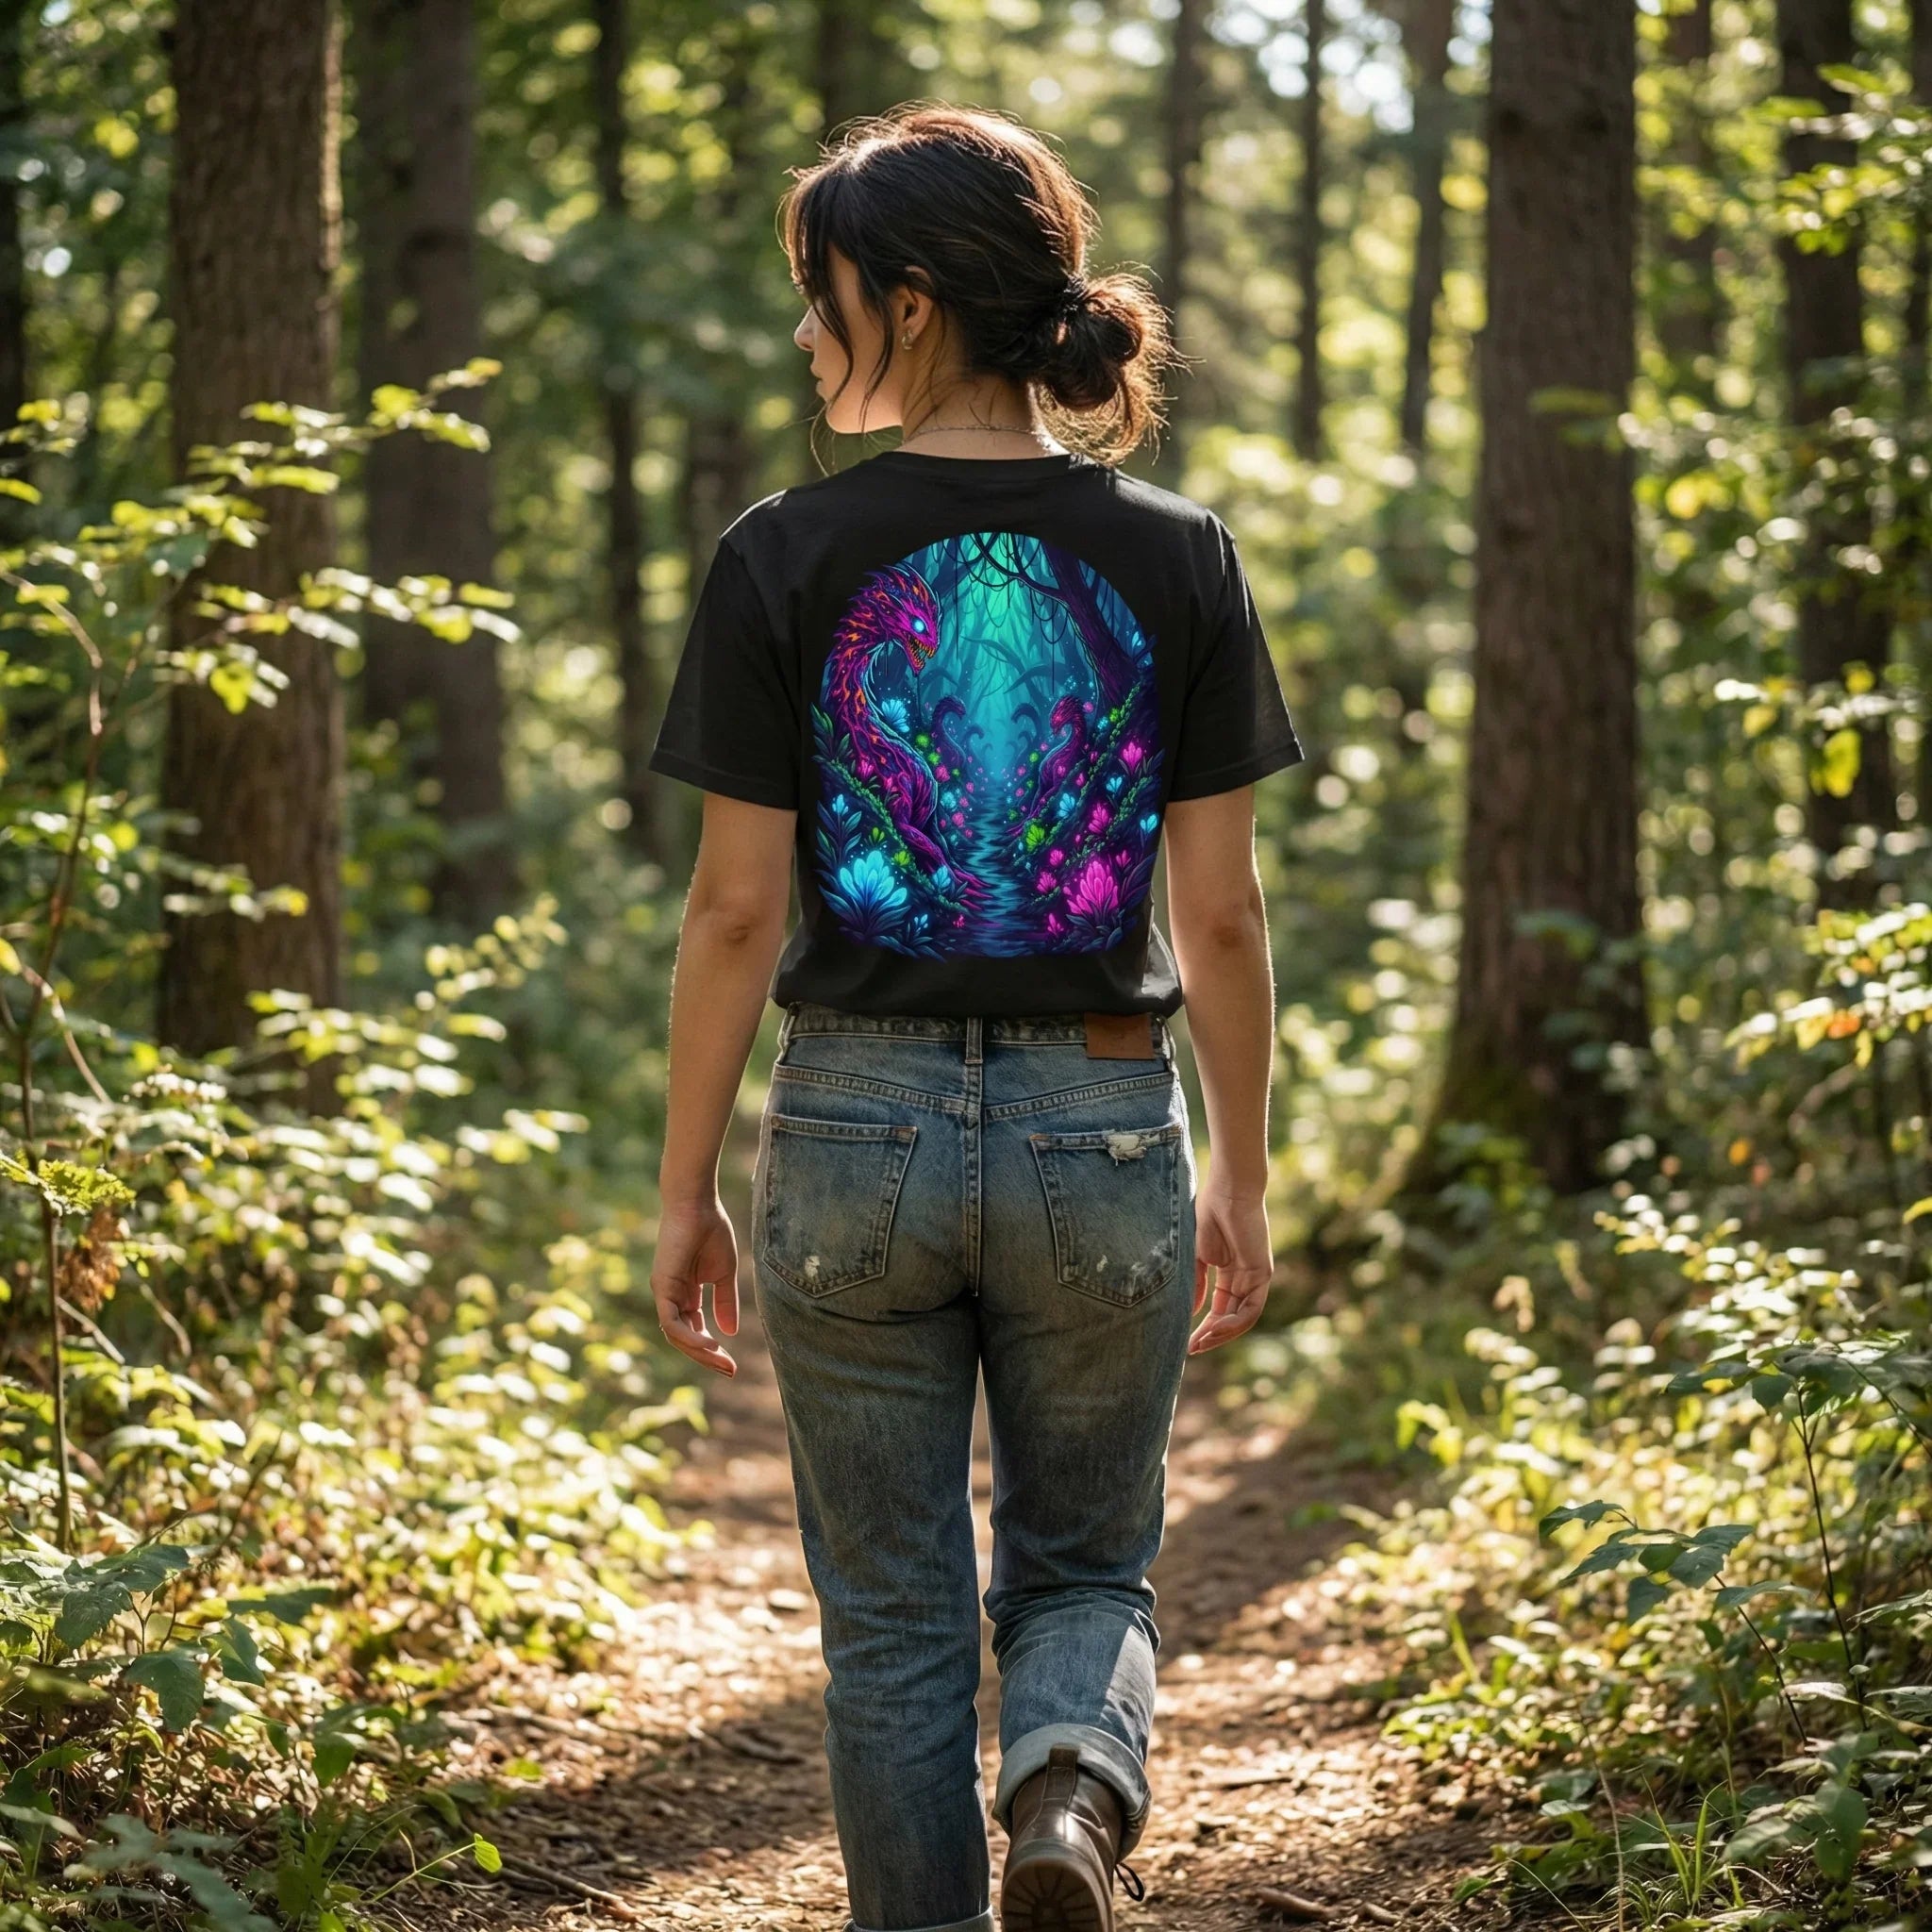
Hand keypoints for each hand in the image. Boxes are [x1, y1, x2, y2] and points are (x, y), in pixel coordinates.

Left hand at [651, 1193, 740, 1377]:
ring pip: (677, 1336)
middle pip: (685, 1339)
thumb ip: (725, 1302)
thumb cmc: (711, 1231)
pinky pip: (673, 1323)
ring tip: (724, 1362)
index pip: (696, 1330)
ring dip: (700, 1353)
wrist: (698, 1204)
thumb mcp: (724, 1274)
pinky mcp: (662, 1288)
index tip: (733, 1364)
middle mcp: (671, 1298)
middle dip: (707, 1358)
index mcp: (685, 1294)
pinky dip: (690, 1337)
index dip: (712, 1349)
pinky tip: (712, 1344)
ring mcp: (664, 1294)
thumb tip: (730, 1332)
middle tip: (731, 1371)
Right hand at [1187, 1186, 1272, 1354]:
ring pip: (1242, 1319)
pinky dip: (1235, 1323)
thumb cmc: (1208, 1215)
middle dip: (1211, 1336)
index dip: (1203, 1328)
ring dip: (1222, 1334)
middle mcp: (1243, 1279)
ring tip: (1201, 1343)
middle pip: (1230, 1318)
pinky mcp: (1262, 1274)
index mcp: (1228, 1274)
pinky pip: (1251, 1308)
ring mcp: (1254, 1278)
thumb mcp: (1197, 1256)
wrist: (1227, 1192)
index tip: (1187, 1343)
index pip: (1218, 1310)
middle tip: (1192, 1349)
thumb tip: (1192, 1313)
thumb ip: (1197, 1284)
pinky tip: (1216, 1328)